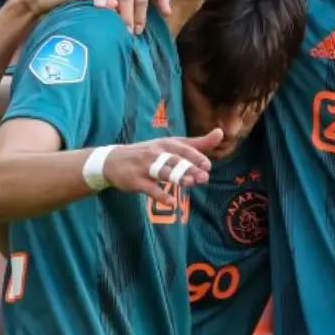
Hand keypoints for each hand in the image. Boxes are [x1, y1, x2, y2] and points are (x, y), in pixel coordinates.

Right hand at [102, 129, 222, 203]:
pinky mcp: (136, 181)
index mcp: (167, 144)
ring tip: (189, 183)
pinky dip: (159, 195)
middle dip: (189, 168)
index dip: (195, 156)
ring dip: (176, 177)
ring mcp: (145, 167)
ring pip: (162, 172)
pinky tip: (171, 201)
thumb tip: (221, 133)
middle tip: (204, 177)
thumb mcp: (172, 145)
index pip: (183, 148)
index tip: (207, 164)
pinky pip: (149, 188)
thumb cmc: (150, 153)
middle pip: (175, 160)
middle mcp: (156, 153)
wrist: (113, 161)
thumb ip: (197, 143)